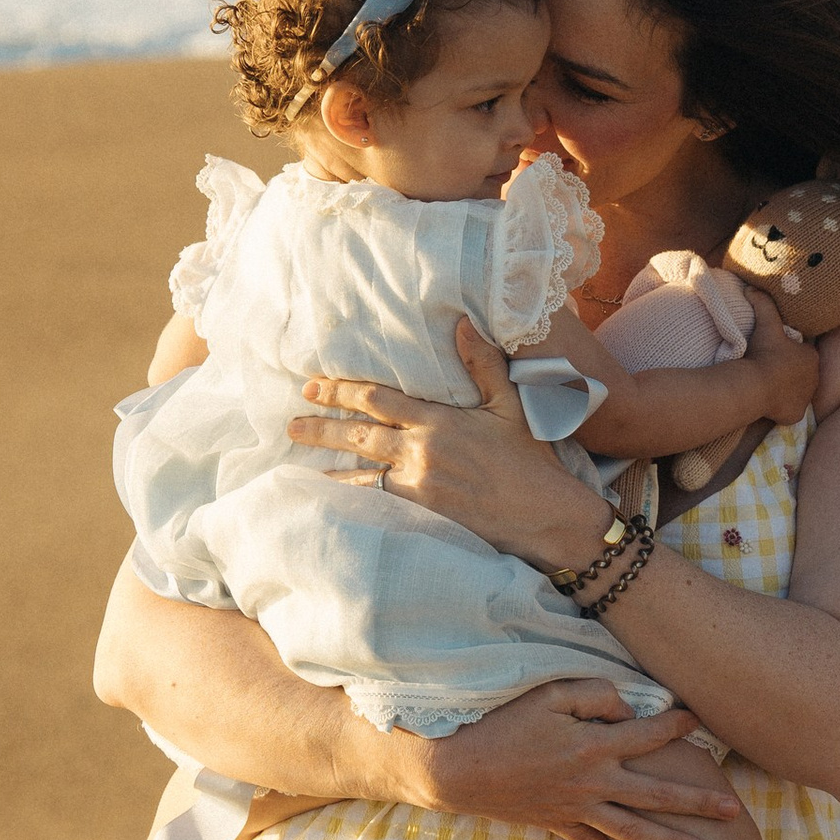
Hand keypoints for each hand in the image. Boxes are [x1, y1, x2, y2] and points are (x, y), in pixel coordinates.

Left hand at [293, 323, 612, 578]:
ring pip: (361, 472)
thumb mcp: (511, 405)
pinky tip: (329, 497)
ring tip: (299, 458)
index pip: (379, 400)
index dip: (342, 391)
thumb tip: (463, 323)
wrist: (546, 516)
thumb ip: (483, 364)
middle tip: (293, 422)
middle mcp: (423, 451)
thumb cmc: (531, 459)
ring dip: (328, 464)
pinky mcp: (422, 516)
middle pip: (360, 435)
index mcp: (440, 420)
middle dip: (322, 426)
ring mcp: (419, 486)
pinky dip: (350, 498)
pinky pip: (375, 503)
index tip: (314, 386)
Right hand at [395, 678, 740, 839]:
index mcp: (593, 746)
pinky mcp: (559, 824)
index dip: (677, 726)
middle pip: (656, 794)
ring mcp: (577, 808)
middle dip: (697, 801)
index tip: (702, 720)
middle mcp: (593, 782)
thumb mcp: (549, 694)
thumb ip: (594, 696)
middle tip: (734, 810)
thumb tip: (628, 709)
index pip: (648, 735)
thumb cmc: (502, 722)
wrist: (458, 768)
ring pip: (635, 829)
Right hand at [739, 290, 820, 426]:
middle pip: (802, 374)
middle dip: (790, 372)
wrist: (757, 385)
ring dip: (786, 390)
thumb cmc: (765, 353)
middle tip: (771, 370)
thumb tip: (752, 288)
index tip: (775, 353)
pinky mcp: (796, 415)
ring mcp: (806, 399)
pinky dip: (782, 408)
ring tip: (769, 386)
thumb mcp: (766, 324)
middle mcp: (815, 379)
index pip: (803, 353)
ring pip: (797, 393)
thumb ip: (763, 303)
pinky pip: (790, 411)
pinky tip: (770, 403)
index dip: (790, 353)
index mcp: (812, 357)